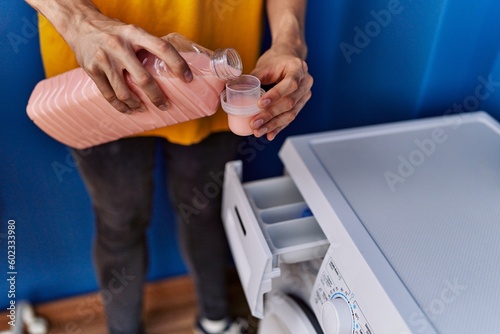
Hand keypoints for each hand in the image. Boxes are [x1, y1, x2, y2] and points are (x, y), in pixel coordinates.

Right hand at [66, 12, 192, 112]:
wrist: (79, 24)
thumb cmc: (113, 31)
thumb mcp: (132, 32)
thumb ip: (147, 46)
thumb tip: (173, 67)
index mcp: (134, 33)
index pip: (162, 48)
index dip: (178, 64)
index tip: (188, 78)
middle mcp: (118, 46)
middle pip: (144, 79)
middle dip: (157, 96)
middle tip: (165, 105)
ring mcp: (104, 59)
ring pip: (125, 92)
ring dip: (138, 104)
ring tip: (145, 108)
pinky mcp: (92, 70)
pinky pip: (109, 95)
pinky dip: (121, 106)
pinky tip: (129, 110)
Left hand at [250, 46, 312, 139]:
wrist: (289, 58)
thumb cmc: (276, 60)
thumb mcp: (265, 65)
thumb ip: (253, 77)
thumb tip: (233, 88)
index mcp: (298, 69)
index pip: (290, 84)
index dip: (275, 95)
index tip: (260, 104)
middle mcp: (305, 83)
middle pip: (290, 102)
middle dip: (271, 115)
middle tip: (255, 123)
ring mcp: (305, 95)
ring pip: (291, 114)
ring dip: (273, 125)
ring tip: (258, 131)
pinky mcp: (301, 105)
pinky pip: (290, 118)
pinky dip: (279, 127)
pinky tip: (269, 135)